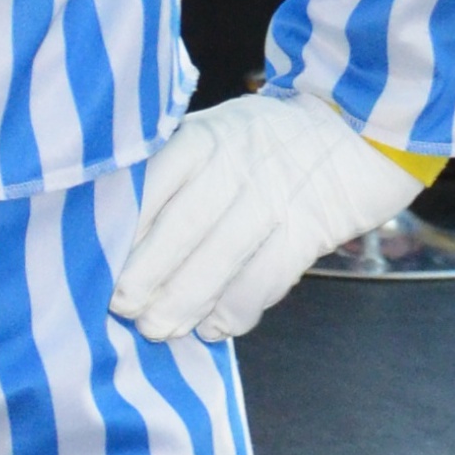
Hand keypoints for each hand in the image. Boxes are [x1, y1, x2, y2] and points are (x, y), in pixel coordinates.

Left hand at [111, 95, 418, 343]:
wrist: (359, 125)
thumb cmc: (270, 137)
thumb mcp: (217, 130)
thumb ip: (176, 168)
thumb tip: (120, 228)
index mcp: (203, 136)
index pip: (152, 185)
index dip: (123, 231)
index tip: (95, 263)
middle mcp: (237, 162)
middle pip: (182, 225)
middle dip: (147, 274)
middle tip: (123, 308)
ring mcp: (276, 195)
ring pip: (222, 257)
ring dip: (186, 301)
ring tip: (159, 329)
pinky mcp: (309, 227)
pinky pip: (266, 277)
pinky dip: (237, 309)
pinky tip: (214, 327)